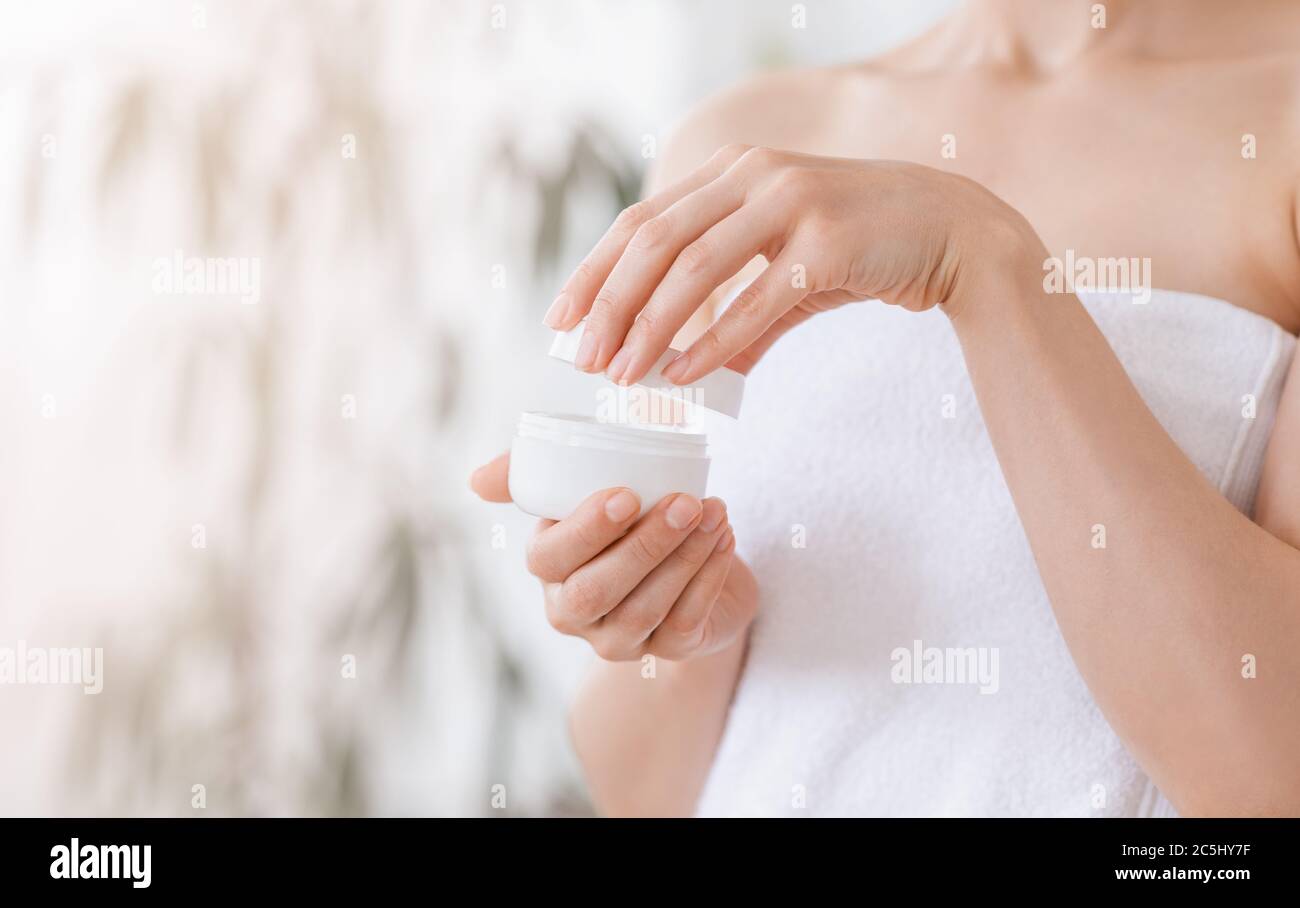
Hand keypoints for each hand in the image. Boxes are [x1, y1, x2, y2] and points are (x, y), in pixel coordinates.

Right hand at [470, 453, 757, 660]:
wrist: (692, 560)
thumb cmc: (631, 518)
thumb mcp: (585, 488)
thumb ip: (530, 472)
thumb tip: (476, 480)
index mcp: (548, 570)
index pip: (551, 559)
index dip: (586, 530)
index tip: (626, 494)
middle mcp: (575, 613)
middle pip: (598, 589)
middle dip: (644, 545)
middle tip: (685, 502)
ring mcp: (620, 639)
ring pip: (646, 607)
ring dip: (685, 557)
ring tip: (714, 512)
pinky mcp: (669, 651)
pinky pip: (686, 621)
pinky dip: (709, 577)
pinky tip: (725, 537)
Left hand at [542, 144, 1043, 384]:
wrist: (957, 232)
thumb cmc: (865, 247)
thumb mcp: (788, 266)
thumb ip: (736, 311)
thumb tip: (687, 369)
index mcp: (736, 171)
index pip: (642, 220)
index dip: (595, 270)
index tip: (561, 320)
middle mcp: (756, 174)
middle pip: (655, 241)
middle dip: (610, 304)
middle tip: (581, 358)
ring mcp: (793, 202)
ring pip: (696, 269)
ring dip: (650, 327)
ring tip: (622, 375)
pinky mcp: (830, 242)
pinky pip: (756, 301)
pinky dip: (713, 343)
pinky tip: (683, 376)